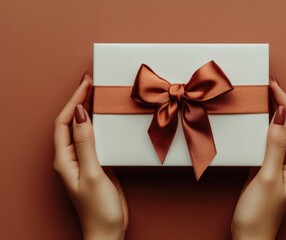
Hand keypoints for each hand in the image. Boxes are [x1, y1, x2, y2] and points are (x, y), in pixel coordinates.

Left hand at [53, 73, 127, 239]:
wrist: (108, 229)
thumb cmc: (98, 208)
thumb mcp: (92, 173)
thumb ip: (86, 143)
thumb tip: (80, 113)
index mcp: (64, 158)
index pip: (64, 121)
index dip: (74, 100)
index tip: (86, 84)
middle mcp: (70, 156)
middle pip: (71, 121)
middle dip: (80, 100)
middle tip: (92, 82)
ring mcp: (83, 159)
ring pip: (83, 128)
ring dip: (90, 110)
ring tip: (99, 94)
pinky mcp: (95, 162)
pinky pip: (94, 137)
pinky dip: (100, 124)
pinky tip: (107, 118)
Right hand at [232, 77, 285, 239]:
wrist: (250, 235)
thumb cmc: (260, 212)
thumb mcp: (268, 176)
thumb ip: (275, 145)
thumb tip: (280, 115)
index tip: (274, 87)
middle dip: (283, 104)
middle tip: (268, 88)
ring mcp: (281, 164)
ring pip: (281, 132)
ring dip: (273, 114)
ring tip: (262, 100)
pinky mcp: (268, 167)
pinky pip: (269, 142)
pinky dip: (263, 128)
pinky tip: (254, 123)